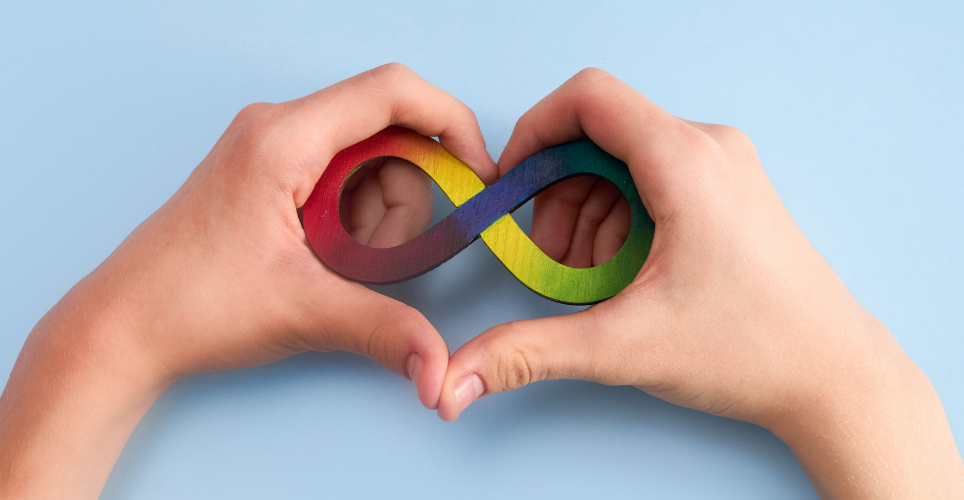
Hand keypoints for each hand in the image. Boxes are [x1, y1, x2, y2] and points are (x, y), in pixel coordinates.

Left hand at [0, 63, 496, 498]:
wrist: (121, 327)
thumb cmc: (189, 304)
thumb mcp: (302, 311)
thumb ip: (385, 329)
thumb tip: (441, 366)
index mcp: (283, 138)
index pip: (393, 92)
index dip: (449, 124)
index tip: (475, 172)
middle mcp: (277, 128)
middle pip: (387, 136)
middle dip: (403, 201)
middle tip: (376, 258)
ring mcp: (270, 149)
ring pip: (367, 162)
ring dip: (377, 218)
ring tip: (340, 266)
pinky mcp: (268, 175)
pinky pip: (340, 180)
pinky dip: (353, 221)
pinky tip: (327, 260)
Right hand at [436, 69, 963, 497]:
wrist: (833, 376)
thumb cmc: (752, 349)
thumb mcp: (625, 347)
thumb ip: (529, 350)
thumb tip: (457, 374)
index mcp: (686, 162)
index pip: (588, 98)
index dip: (533, 132)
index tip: (510, 184)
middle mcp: (708, 147)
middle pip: (598, 136)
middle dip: (559, 197)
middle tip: (555, 261)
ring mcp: (724, 167)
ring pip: (622, 162)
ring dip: (588, 216)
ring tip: (594, 281)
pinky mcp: (728, 191)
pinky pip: (652, 181)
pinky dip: (621, 221)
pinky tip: (625, 276)